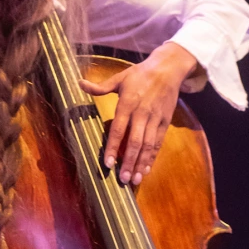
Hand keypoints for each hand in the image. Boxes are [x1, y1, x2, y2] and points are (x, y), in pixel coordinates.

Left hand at [79, 43, 198, 185]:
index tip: (107, 163)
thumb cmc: (140, 74)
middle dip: (128, 161)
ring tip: (135, 179)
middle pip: (135, 141)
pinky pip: (158, 142)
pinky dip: (152, 157)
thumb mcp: (120, 77)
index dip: (112, 147)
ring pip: (148, 145)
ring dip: (141, 163)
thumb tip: (80, 84)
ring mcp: (155, 119)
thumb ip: (100, 86)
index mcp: (128, 103)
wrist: (168, 69)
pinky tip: (146, 169)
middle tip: (123, 179)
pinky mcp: (165, 122)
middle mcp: (142, 113)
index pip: (118, 129)